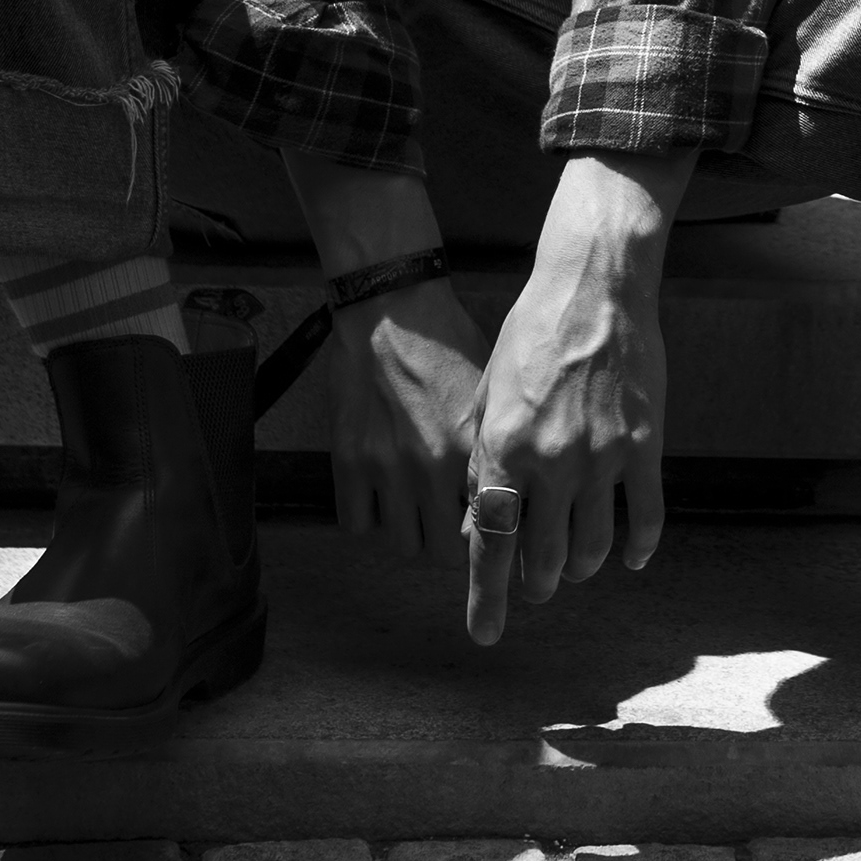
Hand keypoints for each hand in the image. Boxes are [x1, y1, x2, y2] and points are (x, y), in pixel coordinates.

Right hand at [325, 278, 487, 562]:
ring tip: (413, 511)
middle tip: (447, 525)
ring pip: (400, 545)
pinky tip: (379, 497)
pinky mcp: (348, 461)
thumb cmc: (447, 343)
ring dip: (408, 534)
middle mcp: (431, 465)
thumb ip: (494, 447)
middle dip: (447, 545)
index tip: (484, 529)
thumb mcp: (489, 392)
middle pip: (442, 552)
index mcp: (473, 449)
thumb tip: (513, 493)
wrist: (391, 308)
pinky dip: (368, 519)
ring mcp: (386, 467)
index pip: (487, 528)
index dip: (487, 536)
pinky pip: (356, 524)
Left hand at [465, 149, 690, 643]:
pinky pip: (646, 515)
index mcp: (503, 448)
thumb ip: (484, 459)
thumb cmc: (533, 333)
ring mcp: (602, 455)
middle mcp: (550, 461)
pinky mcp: (645, 444)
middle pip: (542, 557)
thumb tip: (480, 520)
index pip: (490, 542)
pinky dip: (640, 545)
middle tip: (536, 586)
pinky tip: (635, 558)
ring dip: (580, 568)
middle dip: (536, 584)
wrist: (593, 286)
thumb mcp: (489, 395)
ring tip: (573, 568)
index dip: (487, 595)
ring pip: (593, 546)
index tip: (485, 633)